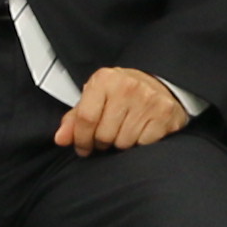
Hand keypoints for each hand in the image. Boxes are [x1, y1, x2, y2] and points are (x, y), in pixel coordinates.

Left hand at [52, 66, 189, 153]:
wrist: (159, 84)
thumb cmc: (122, 94)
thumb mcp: (95, 98)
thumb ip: (75, 118)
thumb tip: (61, 139)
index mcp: (105, 79)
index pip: (85, 118)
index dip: (81, 139)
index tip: (83, 147)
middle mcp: (127, 86)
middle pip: (104, 135)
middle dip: (102, 142)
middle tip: (108, 137)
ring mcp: (148, 100)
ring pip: (123, 143)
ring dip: (121, 144)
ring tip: (125, 132)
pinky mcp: (165, 114)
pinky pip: (144, 144)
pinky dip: (140, 144)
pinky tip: (141, 132)